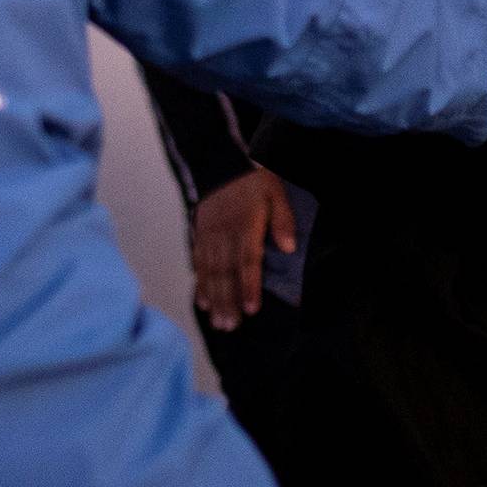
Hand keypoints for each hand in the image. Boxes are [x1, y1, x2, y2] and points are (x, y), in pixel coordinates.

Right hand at [191, 167, 296, 330]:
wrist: (219, 160)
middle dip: (228, 301)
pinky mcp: (199, 233)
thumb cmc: (252, 178)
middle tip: (230, 326)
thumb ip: (282, 220)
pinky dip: (200, 283)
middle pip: (226, 273)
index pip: (247, 260)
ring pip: (210, 271)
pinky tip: (202, 300)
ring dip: (214, 299)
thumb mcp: (275, 193)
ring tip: (218, 322)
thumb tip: (288, 247)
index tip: (252, 309)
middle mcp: (224, 233)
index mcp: (245, 225)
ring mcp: (209, 235)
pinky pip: (198, 262)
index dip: (250, 286)